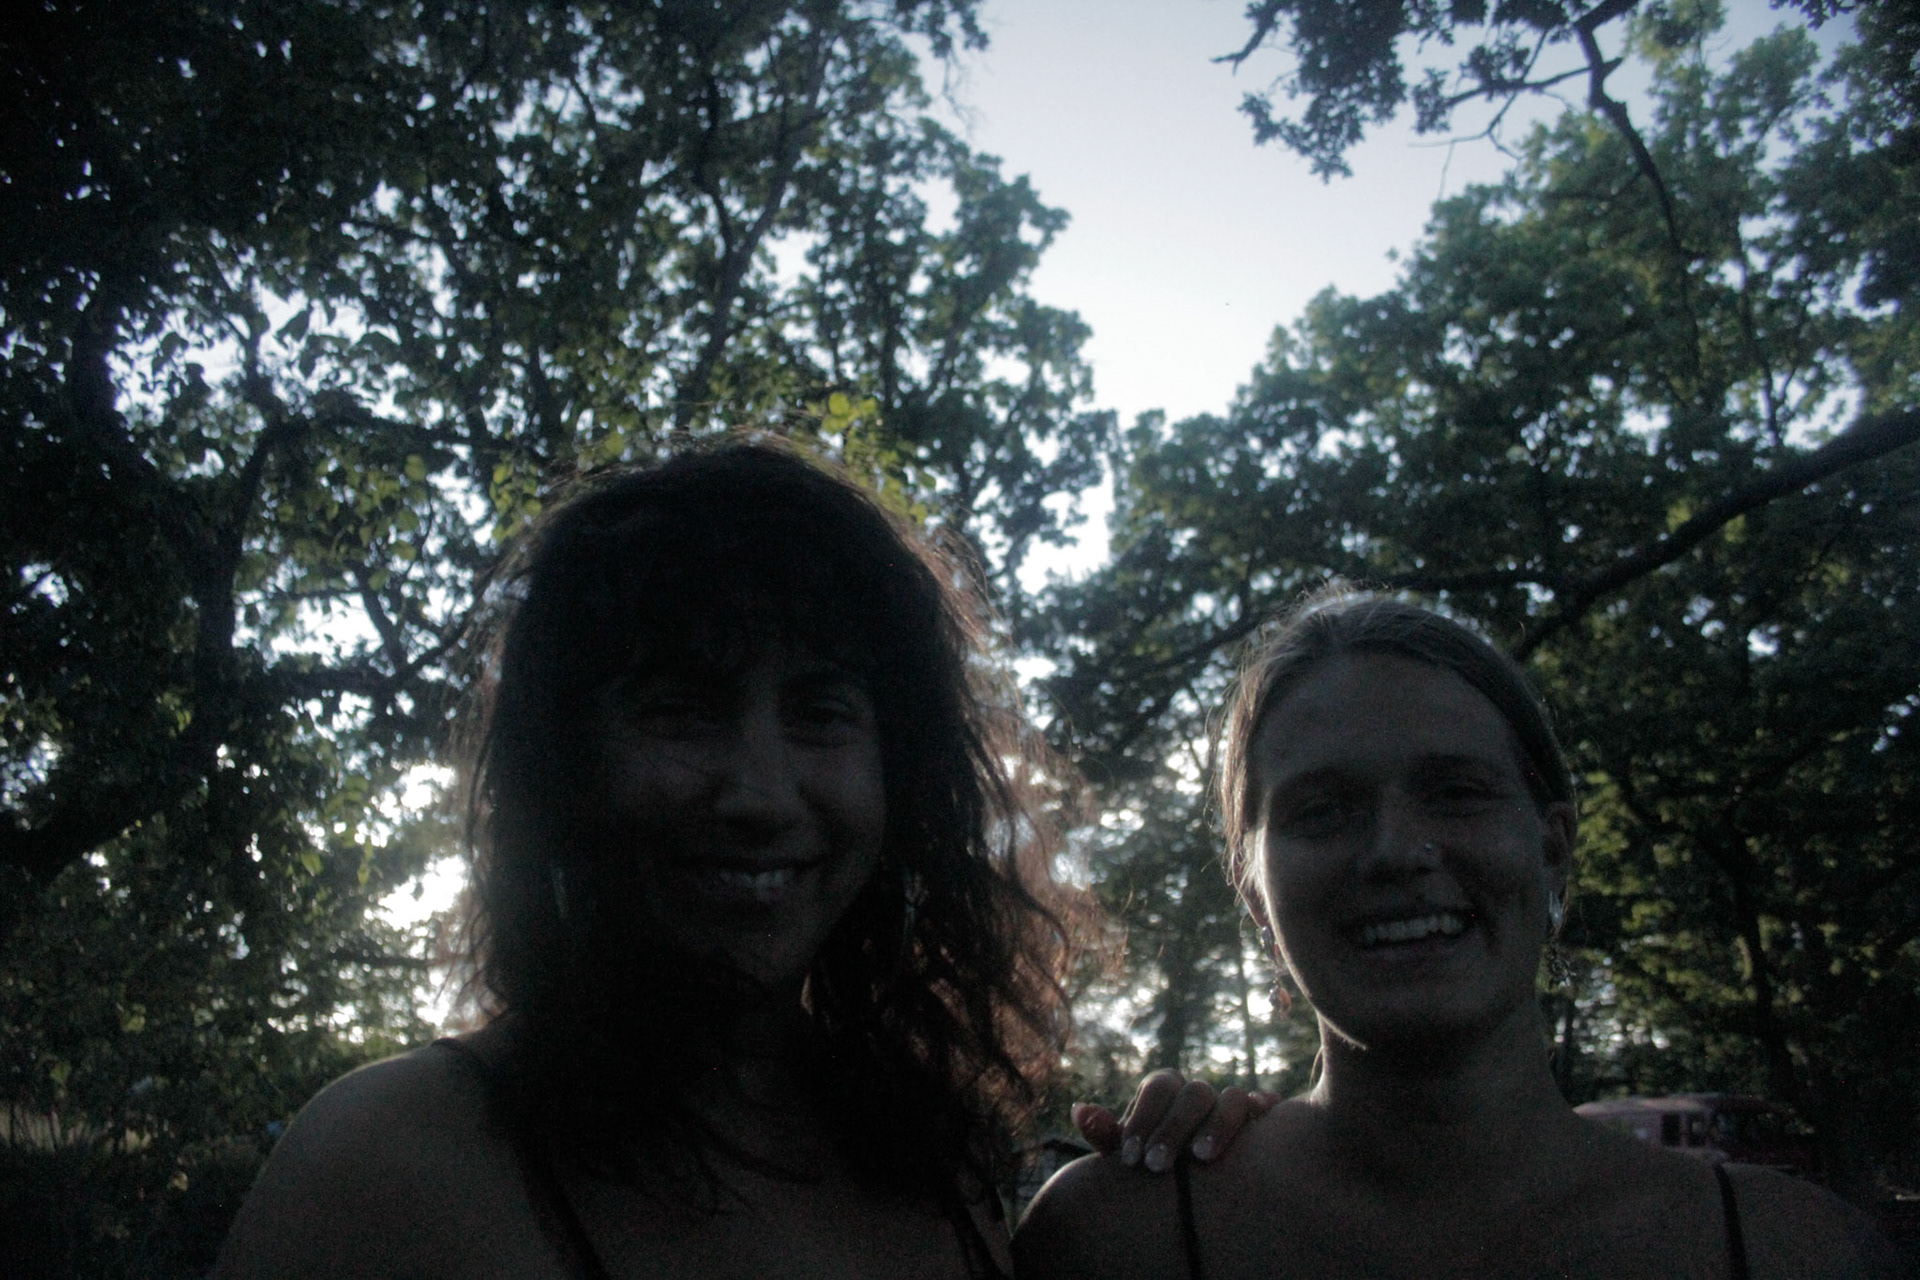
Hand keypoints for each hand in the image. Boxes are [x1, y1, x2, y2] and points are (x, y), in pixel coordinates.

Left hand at [1071, 1070, 1277, 1172]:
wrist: (1182, 1176)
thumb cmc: (1149, 1159)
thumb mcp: (1126, 1150)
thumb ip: (1106, 1133)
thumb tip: (1080, 1111)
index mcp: (1165, 1090)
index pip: (1157, 1088)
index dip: (1143, 1119)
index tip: (1130, 1157)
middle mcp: (1199, 1092)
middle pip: (1194, 1093)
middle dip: (1174, 1128)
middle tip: (1155, 1165)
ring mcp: (1230, 1104)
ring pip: (1233, 1099)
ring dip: (1219, 1124)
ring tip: (1202, 1157)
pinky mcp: (1258, 1121)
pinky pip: (1266, 1108)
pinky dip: (1265, 1111)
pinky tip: (1260, 1132)